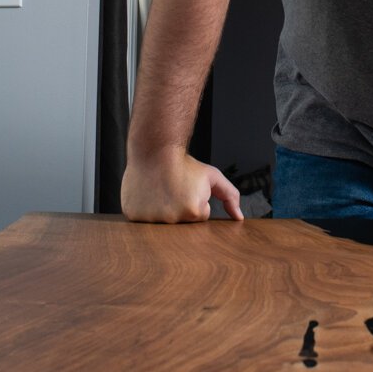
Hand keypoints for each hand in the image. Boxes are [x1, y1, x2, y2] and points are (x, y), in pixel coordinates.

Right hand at [121, 148, 243, 222]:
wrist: (155, 150)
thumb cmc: (183, 164)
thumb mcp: (211, 176)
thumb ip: (229, 196)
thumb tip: (239, 217)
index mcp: (194, 211)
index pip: (199, 216)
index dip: (194, 200)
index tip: (186, 188)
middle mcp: (173, 219)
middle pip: (180, 221)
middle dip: (179, 207)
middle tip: (173, 189)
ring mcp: (151, 219)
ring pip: (161, 221)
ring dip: (161, 209)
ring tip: (160, 189)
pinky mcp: (133, 216)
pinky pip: (142, 219)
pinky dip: (144, 209)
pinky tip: (147, 194)